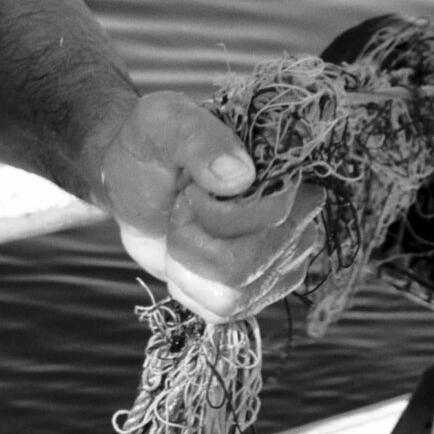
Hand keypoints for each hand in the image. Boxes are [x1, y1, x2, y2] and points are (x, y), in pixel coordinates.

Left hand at [96, 92, 320, 323]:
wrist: (132, 182)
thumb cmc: (152, 144)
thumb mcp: (162, 122)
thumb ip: (197, 138)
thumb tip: (240, 177)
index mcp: (290, 170)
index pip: (271, 217)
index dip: (213, 213)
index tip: (190, 189)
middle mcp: (301, 217)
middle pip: (246, 265)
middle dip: (190, 240)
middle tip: (182, 209)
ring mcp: (287, 258)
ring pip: (233, 294)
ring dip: (186, 265)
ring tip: (183, 232)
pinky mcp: (262, 288)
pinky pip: (224, 311)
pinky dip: (189, 288)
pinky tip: (187, 257)